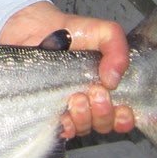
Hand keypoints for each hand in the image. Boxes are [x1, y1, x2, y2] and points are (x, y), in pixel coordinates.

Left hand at [0, 1, 136, 139]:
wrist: (32, 28)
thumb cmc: (68, 31)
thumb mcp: (101, 31)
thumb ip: (117, 48)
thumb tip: (114, 79)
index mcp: (104, 86)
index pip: (121, 114)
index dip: (124, 118)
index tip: (123, 110)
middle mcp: (88, 101)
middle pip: (103, 124)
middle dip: (103, 113)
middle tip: (96, 93)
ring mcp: (67, 108)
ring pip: (82, 128)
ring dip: (84, 118)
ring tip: (76, 98)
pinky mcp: (46, 110)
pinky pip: (58, 129)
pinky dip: (64, 127)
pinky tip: (63, 116)